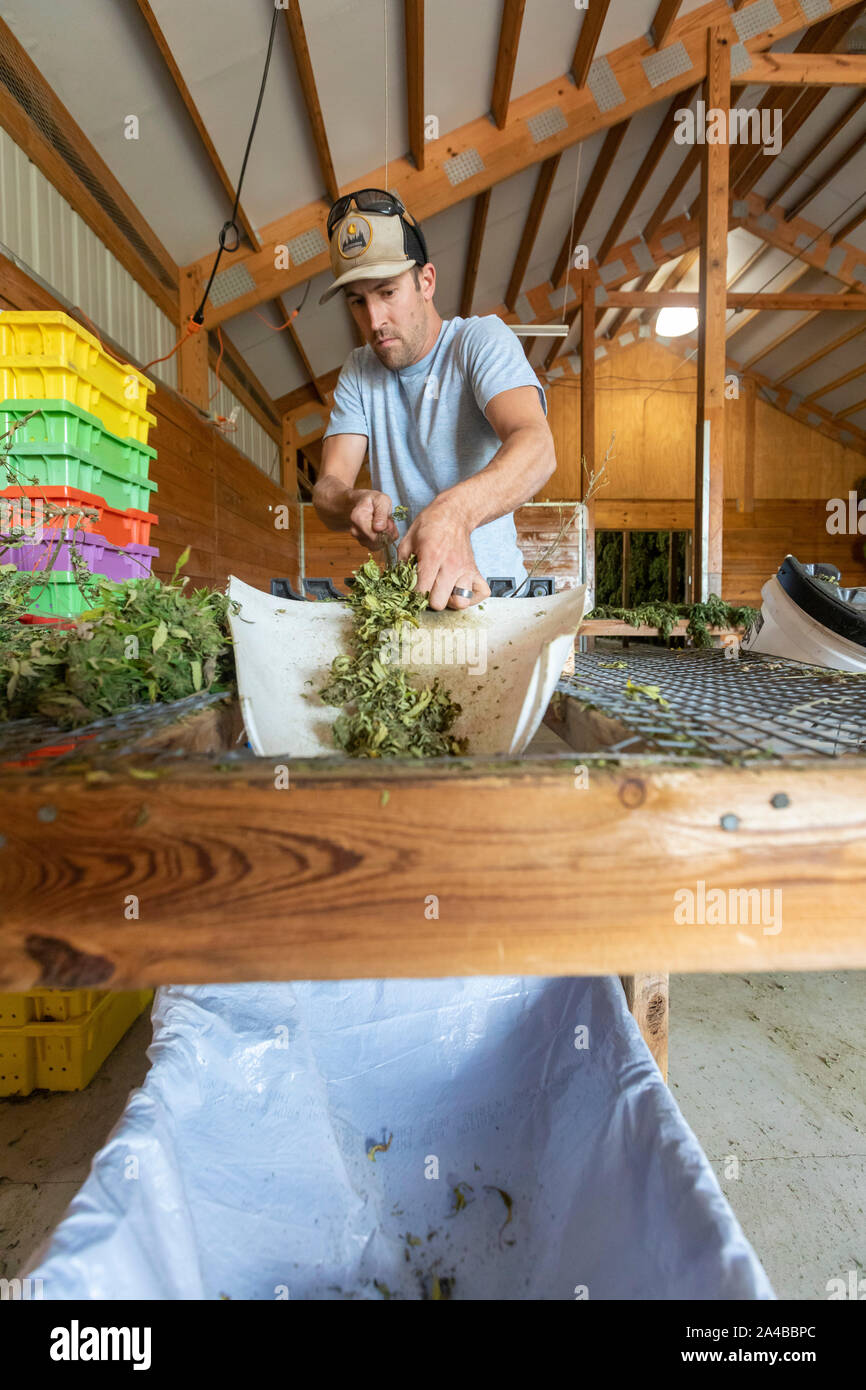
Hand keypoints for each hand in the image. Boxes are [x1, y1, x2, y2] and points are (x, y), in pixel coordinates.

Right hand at [346, 489, 398, 549]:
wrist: (365, 501)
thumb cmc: (374, 499)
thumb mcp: (382, 500)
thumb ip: (381, 514)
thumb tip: (379, 529)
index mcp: (358, 518)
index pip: (374, 536)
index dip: (386, 531)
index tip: (390, 521)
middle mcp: (355, 530)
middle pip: (375, 542)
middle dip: (387, 533)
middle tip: (389, 521)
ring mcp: (358, 537)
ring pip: (377, 545)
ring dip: (385, 536)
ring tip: (385, 523)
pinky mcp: (363, 541)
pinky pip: (376, 546)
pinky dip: (382, 539)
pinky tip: (383, 529)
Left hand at [397, 496, 490, 610]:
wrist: (454, 513)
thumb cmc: (430, 525)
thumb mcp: (407, 540)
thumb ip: (401, 564)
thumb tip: (398, 585)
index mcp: (432, 557)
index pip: (420, 591)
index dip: (412, 594)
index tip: (412, 587)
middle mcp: (451, 566)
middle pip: (439, 602)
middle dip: (429, 600)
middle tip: (427, 589)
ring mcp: (466, 570)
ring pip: (461, 602)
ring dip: (450, 599)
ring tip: (443, 590)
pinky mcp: (476, 571)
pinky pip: (481, 593)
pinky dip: (472, 597)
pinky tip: (459, 589)